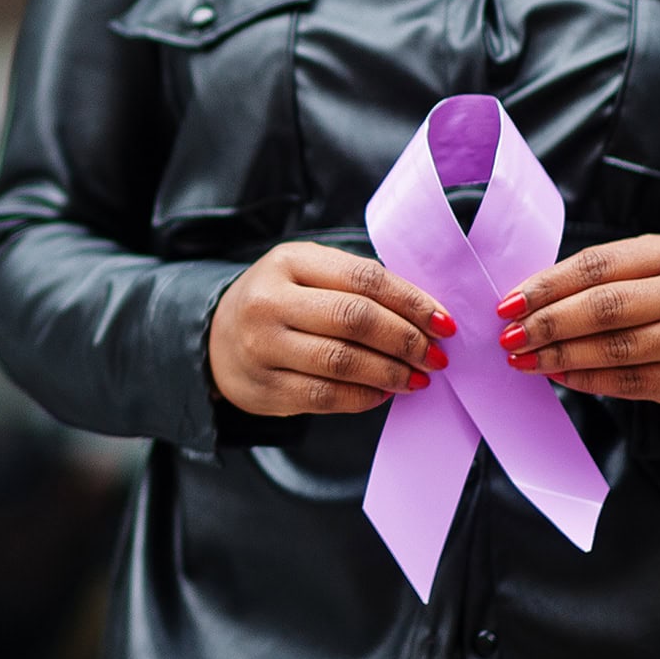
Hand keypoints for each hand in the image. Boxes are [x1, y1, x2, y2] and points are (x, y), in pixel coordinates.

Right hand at [208, 242, 456, 415]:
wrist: (215, 340)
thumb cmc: (281, 303)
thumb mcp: (308, 275)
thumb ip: (357, 286)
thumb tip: (426, 316)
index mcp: (290, 261)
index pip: (365, 279)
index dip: (412, 302)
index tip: (444, 322)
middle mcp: (271, 301)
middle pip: (356, 319)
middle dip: (407, 340)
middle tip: (436, 355)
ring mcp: (263, 347)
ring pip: (343, 361)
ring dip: (392, 372)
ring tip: (419, 377)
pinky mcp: (265, 389)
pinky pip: (326, 397)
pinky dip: (364, 397)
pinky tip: (384, 393)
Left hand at [494, 234, 659, 408]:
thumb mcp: (644, 271)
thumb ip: (594, 280)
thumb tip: (524, 301)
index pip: (597, 266)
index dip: (547, 286)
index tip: (508, 304)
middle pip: (605, 308)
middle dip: (549, 324)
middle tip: (510, 337)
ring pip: (615, 349)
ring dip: (561, 356)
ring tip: (525, 360)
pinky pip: (628, 381)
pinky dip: (586, 380)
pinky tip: (558, 375)